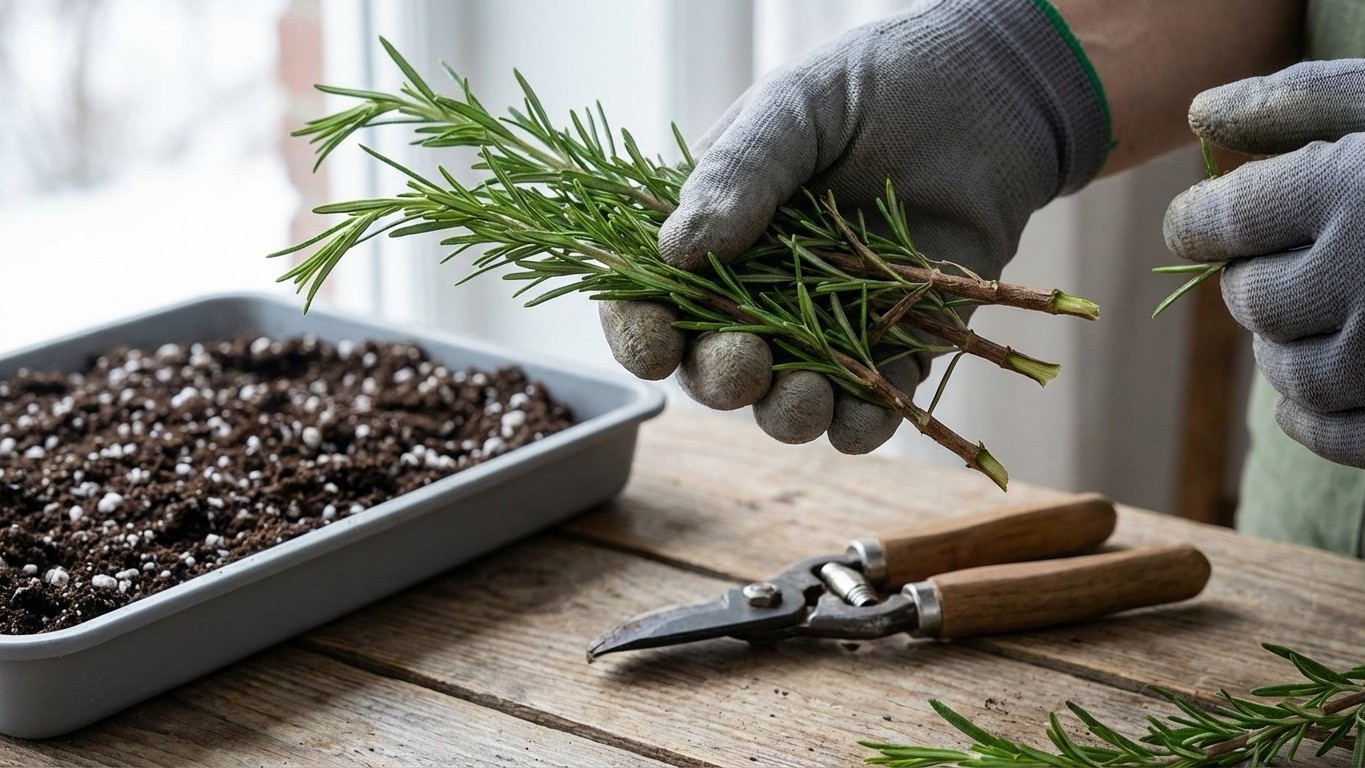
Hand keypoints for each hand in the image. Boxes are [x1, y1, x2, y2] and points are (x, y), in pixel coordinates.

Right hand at [601, 0, 1108, 452]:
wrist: (986, 94)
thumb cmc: (873, 88)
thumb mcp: (792, 110)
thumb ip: (736, 173)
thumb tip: (676, 253)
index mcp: (713, 233)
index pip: (653, 296)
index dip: (640, 330)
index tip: (652, 344)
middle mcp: (760, 290)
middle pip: (712, 362)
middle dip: (720, 376)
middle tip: (744, 364)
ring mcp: (827, 324)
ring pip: (784, 400)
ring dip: (785, 413)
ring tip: (806, 397)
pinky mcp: (896, 346)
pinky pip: (867, 408)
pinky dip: (860, 425)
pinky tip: (864, 412)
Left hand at [1164, 59, 1364, 467]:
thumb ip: (1300, 102)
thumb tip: (1198, 115)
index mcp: (1358, 189)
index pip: (1221, 221)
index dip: (1197, 222)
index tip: (1199, 219)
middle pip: (1251, 298)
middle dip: (1249, 278)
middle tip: (1276, 260)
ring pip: (1288, 371)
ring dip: (1277, 347)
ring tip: (1308, 314)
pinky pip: (1340, 434)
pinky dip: (1308, 419)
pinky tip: (1302, 396)